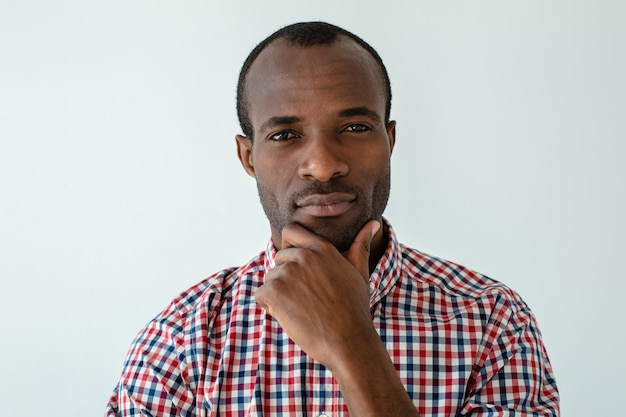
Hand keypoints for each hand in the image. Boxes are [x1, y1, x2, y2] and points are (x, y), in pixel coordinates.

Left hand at [255, 220, 380, 369]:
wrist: (348, 341)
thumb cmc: (354, 309)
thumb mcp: (359, 273)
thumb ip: (360, 245)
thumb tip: (373, 223)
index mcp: (322, 248)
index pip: (291, 230)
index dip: (289, 246)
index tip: (296, 265)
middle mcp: (303, 256)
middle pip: (279, 258)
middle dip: (286, 277)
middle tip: (306, 298)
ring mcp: (288, 273)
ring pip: (270, 278)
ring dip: (279, 294)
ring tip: (302, 309)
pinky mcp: (275, 292)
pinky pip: (261, 295)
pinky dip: (270, 308)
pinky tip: (291, 317)